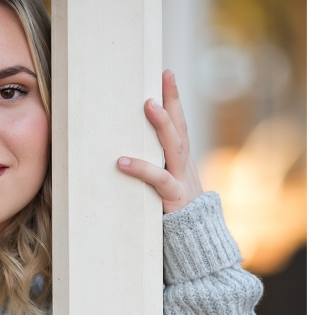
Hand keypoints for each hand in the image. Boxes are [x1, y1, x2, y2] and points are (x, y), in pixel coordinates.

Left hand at [117, 70, 203, 213]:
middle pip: (180, 126)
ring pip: (175, 146)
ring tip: (150, 105)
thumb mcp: (164, 186)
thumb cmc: (173, 214)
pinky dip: (140, 169)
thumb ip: (152, 169)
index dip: (173, 99)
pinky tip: (121, 162)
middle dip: (173, 100)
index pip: (179, 123)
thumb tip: (117, 152)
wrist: (196, 242)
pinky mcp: (174, 198)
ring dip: (163, 124)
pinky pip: (158, 180)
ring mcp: (181, 179)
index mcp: (181, 161)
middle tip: (164, 77)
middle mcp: (183, 165)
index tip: (166, 73)